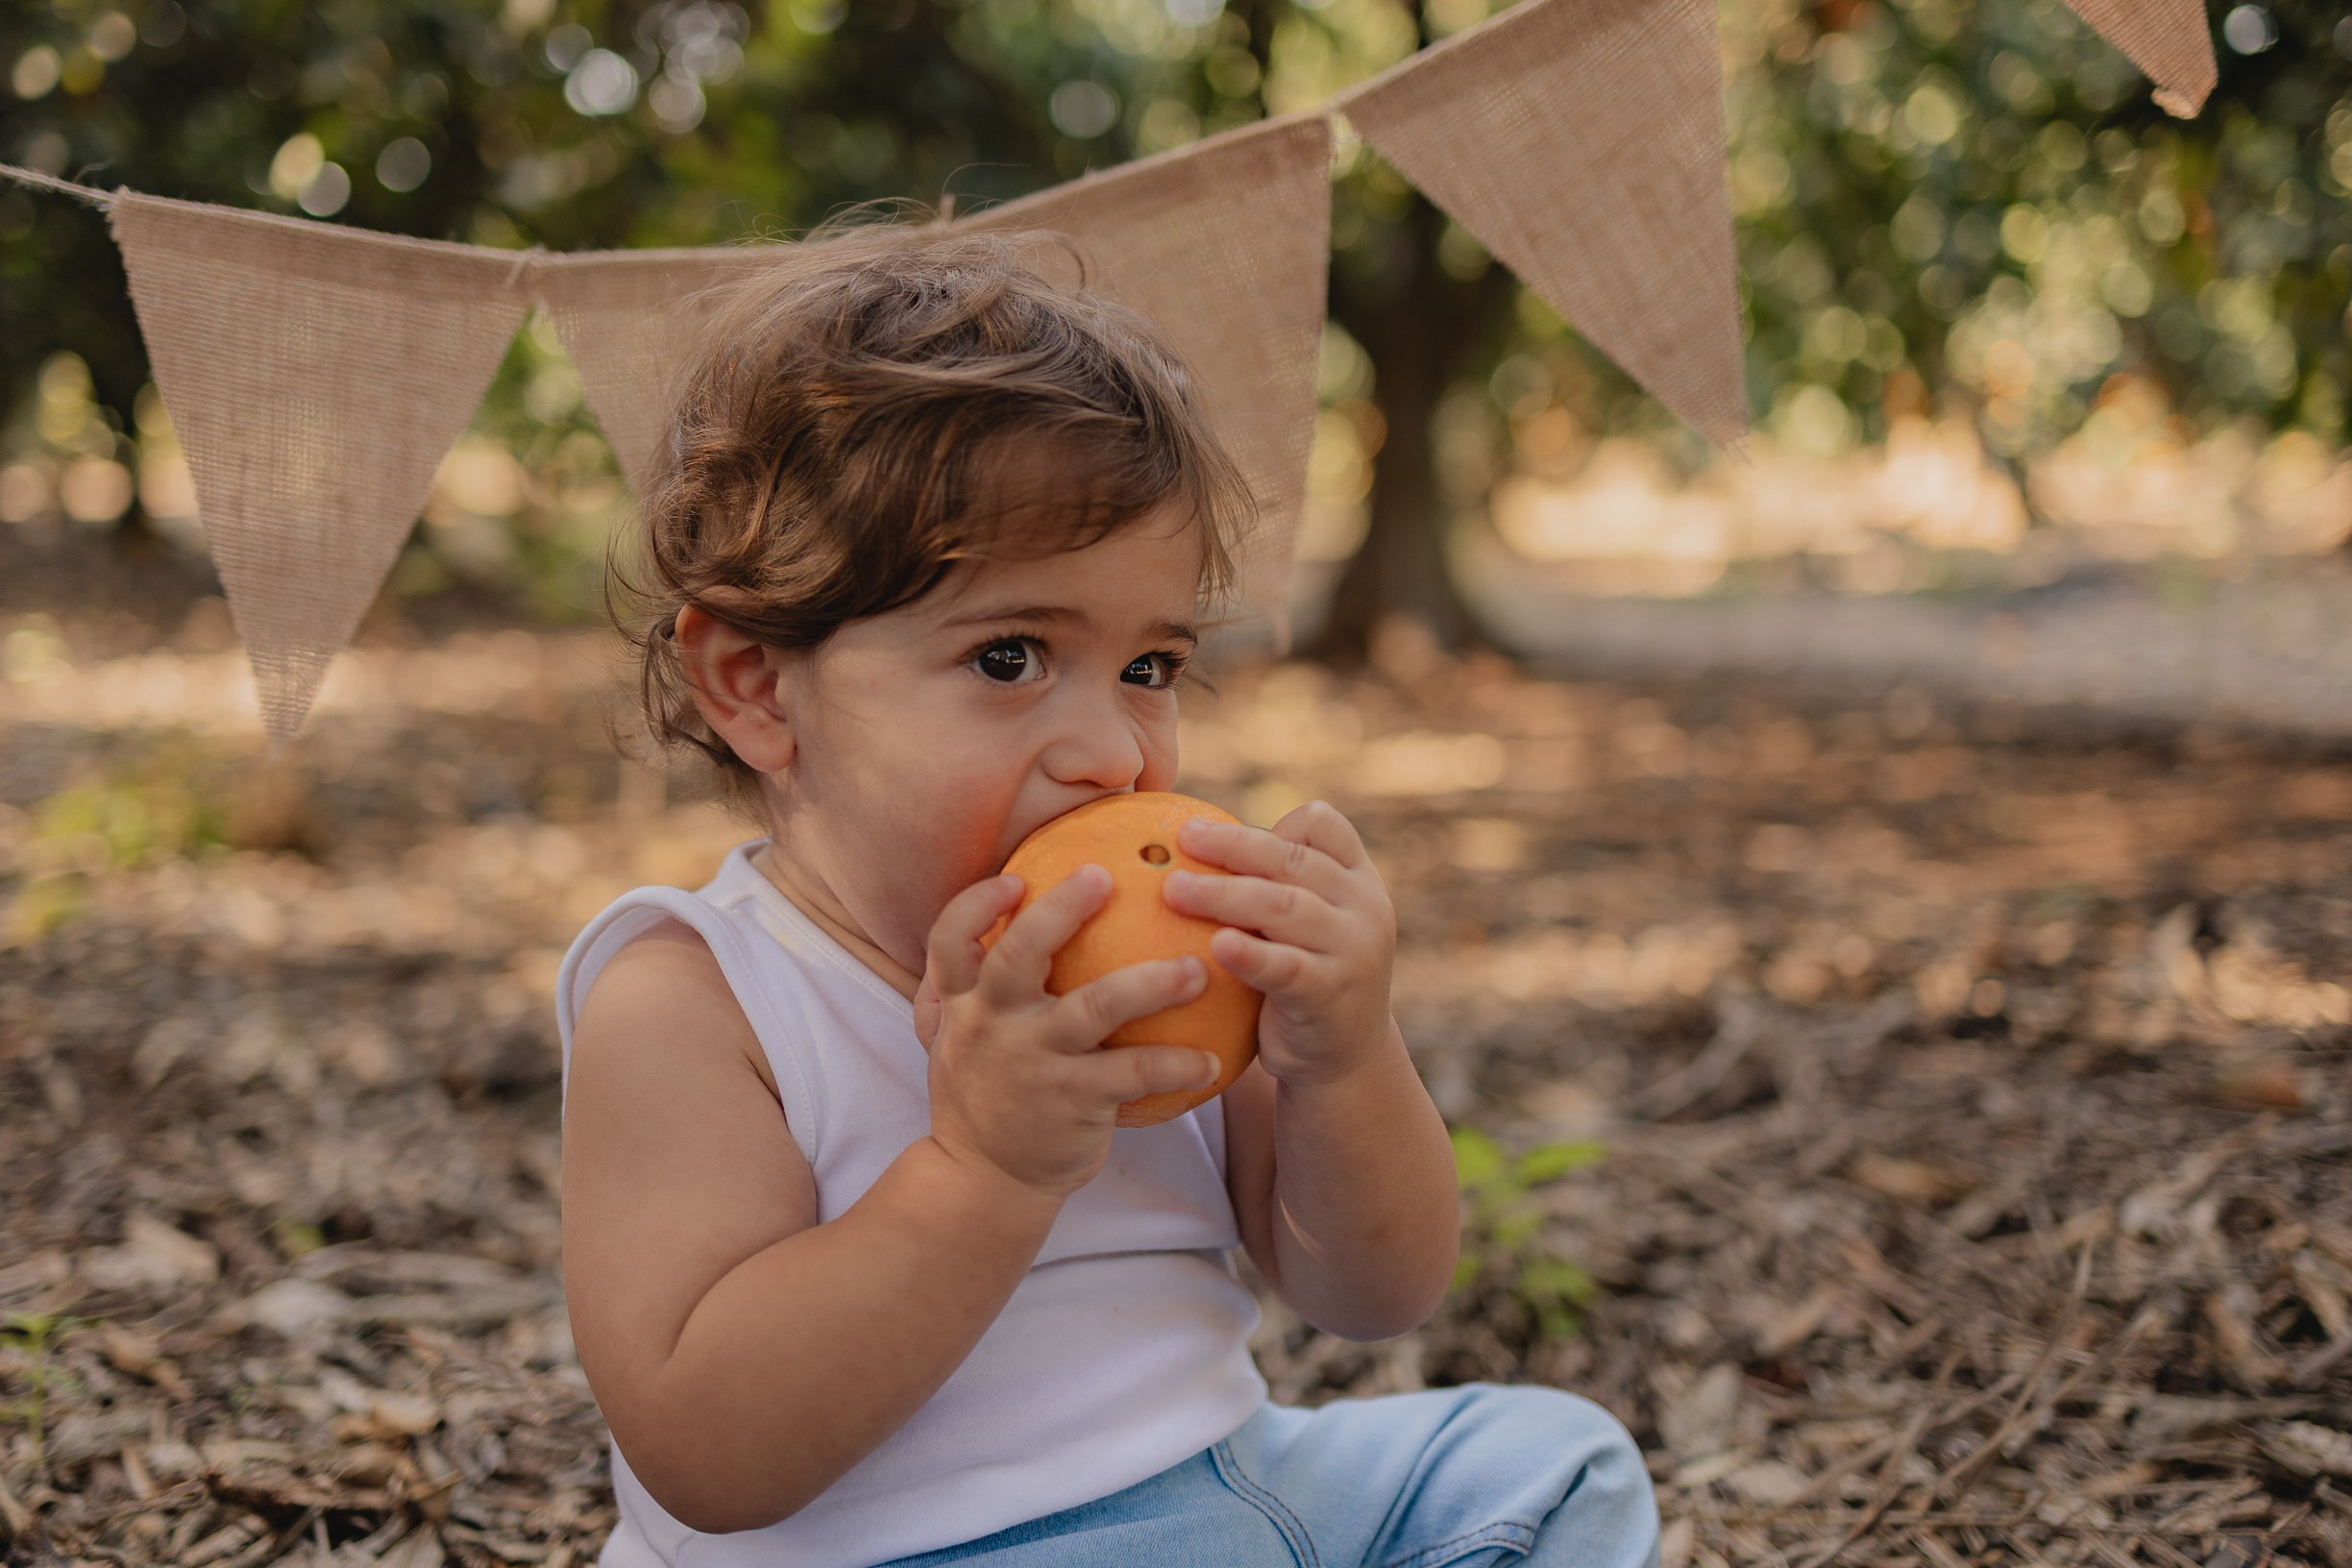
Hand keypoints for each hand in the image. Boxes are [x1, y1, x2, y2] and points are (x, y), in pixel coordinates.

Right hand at [921, 865, 1221, 1197]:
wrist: (983, 1181)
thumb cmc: (983, 1097)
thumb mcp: (955, 1040)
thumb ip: (966, 990)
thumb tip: (998, 924)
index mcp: (961, 1004)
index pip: (950, 938)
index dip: (978, 903)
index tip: (1016, 878)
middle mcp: (992, 1024)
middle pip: (1019, 952)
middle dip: (1061, 908)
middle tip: (1106, 876)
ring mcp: (1034, 1061)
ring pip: (1096, 1006)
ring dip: (1152, 982)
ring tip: (1198, 970)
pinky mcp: (1073, 1100)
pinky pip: (1135, 1072)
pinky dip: (1178, 1064)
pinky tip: (1211, 1061)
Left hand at [1162, 801, 1396, 1089]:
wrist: (1347, 1060)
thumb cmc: (1303, 979)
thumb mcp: (1305, 925)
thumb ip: (1272, 886)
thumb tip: (1182, 842)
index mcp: (1356, 879)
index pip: (1325, 826)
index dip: (1274, 823)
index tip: (1216, 829)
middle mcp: (1364, 906)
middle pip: (1292, 860)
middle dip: (1231, 846)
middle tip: (1182, 838)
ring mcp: (1353, 950)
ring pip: (1283, 907)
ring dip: (1224, 894)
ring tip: (1173, 889)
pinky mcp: (1331, 993)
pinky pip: (1285, 967)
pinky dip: (1250, 954)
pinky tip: (1215, 946)